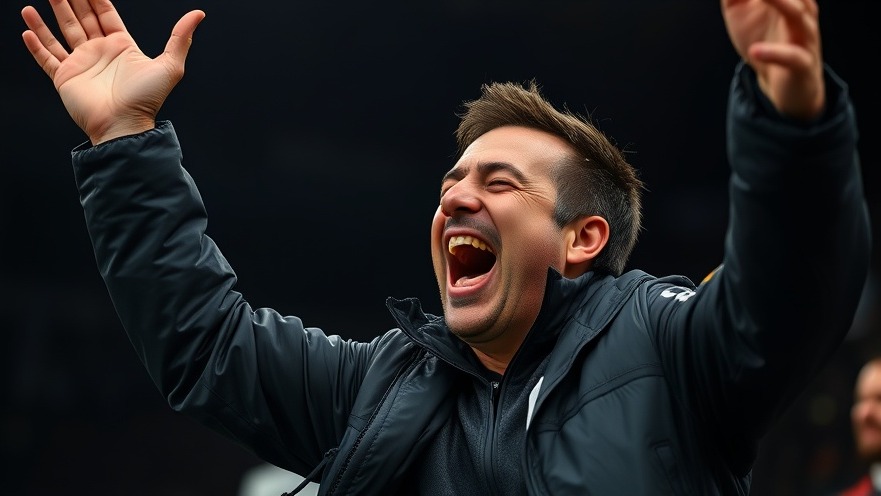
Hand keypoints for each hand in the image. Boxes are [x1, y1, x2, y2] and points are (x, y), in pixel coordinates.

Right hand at [21, 0, 204, 144]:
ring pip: (61, 33)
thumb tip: (198, 14)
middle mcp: (100, 53)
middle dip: (70, 0)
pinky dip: (37, 44)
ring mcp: (81, 65)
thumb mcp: (170, 66)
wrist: (124, 126)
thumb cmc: (147, 99)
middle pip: (81, 18)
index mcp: (121, 46)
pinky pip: (47, 58)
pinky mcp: (65, 78)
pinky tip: (27, 27)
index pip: (104, 14)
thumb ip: (180, 38)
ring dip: (49, 16)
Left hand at [721, 0, 823, 119]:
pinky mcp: (802, 65)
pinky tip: (756, 51)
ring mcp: (804, 38)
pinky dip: (774, 53)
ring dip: (779, 3)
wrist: (783, 87)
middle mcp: (801, 12)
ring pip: (798, 15)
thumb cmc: (766, 43)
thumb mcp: (742, 16)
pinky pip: (792, 57)